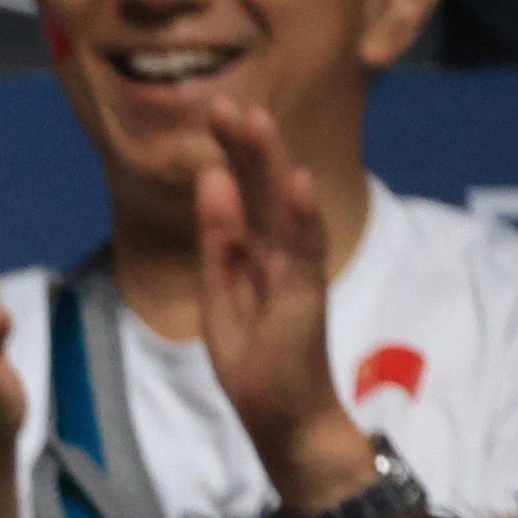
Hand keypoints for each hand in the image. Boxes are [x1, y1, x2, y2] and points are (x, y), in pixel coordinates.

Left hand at [195, 104, 375, 514]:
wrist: (283, 416)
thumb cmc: (257, 359)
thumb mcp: (222, 293)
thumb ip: (219, 240)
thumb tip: (210, 180)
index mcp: (258, 252)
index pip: (244, 192)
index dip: (232, 152)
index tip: (215, 110)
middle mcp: (282, 253)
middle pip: (265, 190)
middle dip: (248, 146)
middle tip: (229, 101)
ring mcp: (297, 272)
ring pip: (285, 209)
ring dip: (274, 165)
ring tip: (259, 121)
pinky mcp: (307, 298)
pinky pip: (306, 251)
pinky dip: (303, 216)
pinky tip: (298, 181)